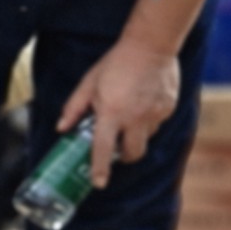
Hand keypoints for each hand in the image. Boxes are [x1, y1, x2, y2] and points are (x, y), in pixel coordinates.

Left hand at [59, 36, 179, 184]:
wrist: (151, 45)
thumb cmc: (115, 63)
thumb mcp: (89, 83)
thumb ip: (74, 107)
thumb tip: (61, 128)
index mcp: (112, 113)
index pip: (104, 149)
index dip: (100, 169)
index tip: (99, 183)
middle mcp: (135, 119)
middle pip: (133, 154)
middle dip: (124, 156)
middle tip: (116, 146)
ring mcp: (155, 115)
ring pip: (146, 139)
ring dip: (136, 136)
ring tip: (129, 115)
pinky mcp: (168, 109)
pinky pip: (157, 124)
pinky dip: (148, 121)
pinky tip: (142, 103)